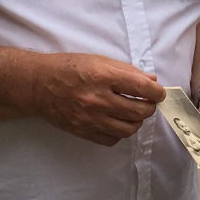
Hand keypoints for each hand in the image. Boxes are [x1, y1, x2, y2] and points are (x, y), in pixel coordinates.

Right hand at [30, 52, 165, 146]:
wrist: (40, 85)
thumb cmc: (69, 67)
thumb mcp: (99, 60)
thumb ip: (126, 70)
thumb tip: (151, 80)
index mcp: (104, 76)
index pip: (142, 87)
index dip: (156, 91)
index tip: (159, 92)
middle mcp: (99, 99)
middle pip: (139, 111)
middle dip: (150, 106)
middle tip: (148, 102)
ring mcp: (91, 118)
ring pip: (128, 128)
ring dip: (137, 121)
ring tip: (134, 112)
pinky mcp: (84, 131)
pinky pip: (112, 139)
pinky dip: (120, 132)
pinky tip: (117, 121)